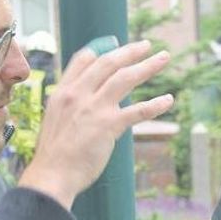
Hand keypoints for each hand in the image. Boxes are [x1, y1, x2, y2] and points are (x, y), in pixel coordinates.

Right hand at [19, 39, 172, 207]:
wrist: (52, 174)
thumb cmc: (54, 153)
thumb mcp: (54, 118)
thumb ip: (70, 104)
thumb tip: (85, 101)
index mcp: (63, 91)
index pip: (84, 60)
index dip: (103, 50)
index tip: (117, 45)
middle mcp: (78, 94)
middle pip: (108, 63)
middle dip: (130, 51)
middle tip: (147, 45)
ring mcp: (94, 108)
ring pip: (125, 78)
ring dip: (148, 66)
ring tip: (163, 59)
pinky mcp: (109, 125)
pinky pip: (138, 111)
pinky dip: (155, 104)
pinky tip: (168, 100)